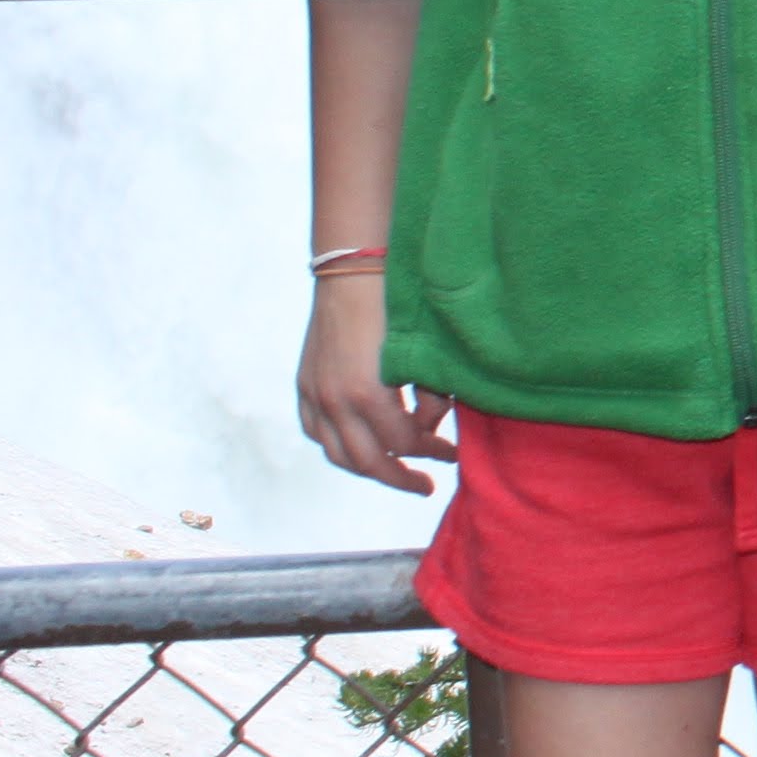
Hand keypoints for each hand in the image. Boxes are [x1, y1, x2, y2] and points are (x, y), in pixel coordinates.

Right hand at [294, 275, 456, 494]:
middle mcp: (334, 401)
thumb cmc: (397, 306)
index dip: (432, 452)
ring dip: (368, 468)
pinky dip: (338, 446)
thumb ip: (432, 395)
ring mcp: (314, 395)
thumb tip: (431, 427)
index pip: (404, 444)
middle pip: (369, 462)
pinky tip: (359, 447)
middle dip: (401, 477)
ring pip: (338, 454)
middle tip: (426, 486)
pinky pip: (316, 432)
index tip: (452, 453)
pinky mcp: (304, 385)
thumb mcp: (422, 353)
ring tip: (394, 472)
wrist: (353, 271)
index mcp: (367, 394)